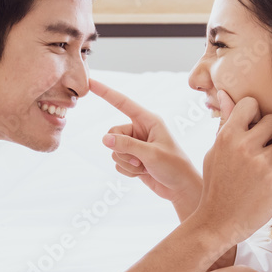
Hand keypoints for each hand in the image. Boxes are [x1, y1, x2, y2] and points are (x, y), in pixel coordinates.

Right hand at [90, 79, 202, 218]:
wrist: (181, 189)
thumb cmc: (174, 167)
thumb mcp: (151, 154)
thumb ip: (127, 145)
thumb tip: (105, 139)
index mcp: (149, 120)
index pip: (123, 103)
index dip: (106, 92)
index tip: (91, 82)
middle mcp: (140, 129)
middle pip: (113, 133)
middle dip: (121, 150)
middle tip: (139, 161)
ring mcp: (136, 144)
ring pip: (114, 150)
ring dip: (126, 163)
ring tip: (143, 167)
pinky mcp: (132, 158)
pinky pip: (117, 162)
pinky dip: (127, 171)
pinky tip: (142, 173)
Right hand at [192, 91, 271, 245]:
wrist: (217, 221)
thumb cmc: (216, 184)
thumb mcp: (214, 152)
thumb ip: (224, 123)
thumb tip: (224, 94)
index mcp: (227, 135)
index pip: (251, 104)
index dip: (255, 116)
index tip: (252, 130)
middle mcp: (244, 145)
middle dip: (271, 136)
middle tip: (260, 154)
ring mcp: (260, 162)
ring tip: (262, 173)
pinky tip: (268, 185)